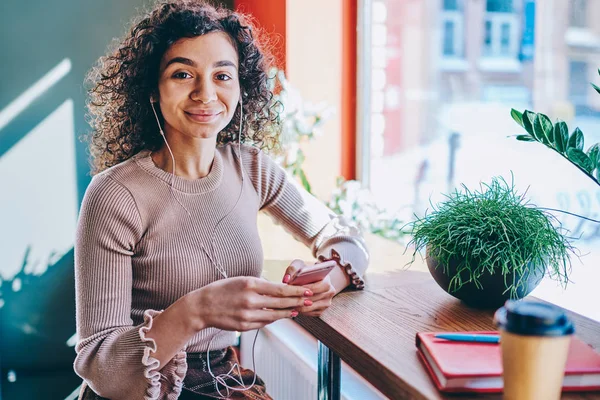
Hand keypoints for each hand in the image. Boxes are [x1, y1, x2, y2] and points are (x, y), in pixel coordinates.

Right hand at [186, 276, 312, 331]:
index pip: (280, 289)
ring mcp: (248, 315)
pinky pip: (264, 323)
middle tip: (308, 300)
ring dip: (288, 312)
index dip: (296, 290)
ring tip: (297, 309)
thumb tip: (279, 288)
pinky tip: (280, 315)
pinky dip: (274, 318)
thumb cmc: (222, 289)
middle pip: (281, 302)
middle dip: (297, 301)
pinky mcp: (244, 326)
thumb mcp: (242, 280)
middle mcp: (251, 300)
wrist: (202, 306)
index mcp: (251, 285)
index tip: (307, 290)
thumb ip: (260, 285)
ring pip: (275, 315)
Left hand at [283, 260, 336, 316]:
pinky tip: (292, 306)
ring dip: (299, 305)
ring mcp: (327, 302)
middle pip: (314, 298)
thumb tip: (286, 279)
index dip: (306, 288)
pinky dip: (300, 310)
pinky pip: (309, 313)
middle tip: (288, 297)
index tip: (295, 288)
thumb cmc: (306, 271)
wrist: (314, 278)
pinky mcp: (321, 310)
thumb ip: (292, 269)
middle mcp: (330, 292)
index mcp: (327, 280)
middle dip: (300, 298)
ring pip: (310, 307)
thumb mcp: (299, 265)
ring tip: (288, 302)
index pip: (319, 286)